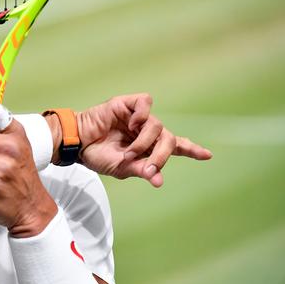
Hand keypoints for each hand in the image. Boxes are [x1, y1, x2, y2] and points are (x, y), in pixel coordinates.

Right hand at [77, 93, 211, 186]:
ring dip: (145, 142)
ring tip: (128, 152)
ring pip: (157, 125)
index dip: (191, 149)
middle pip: (169, 139)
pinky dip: (143, 115)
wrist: (78, 143)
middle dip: (163, 155)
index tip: (207, 155)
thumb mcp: (122, 168)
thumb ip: (141, 171)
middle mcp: (146, 131)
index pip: (175, 146)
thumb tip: (158, 180)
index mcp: (148, 147)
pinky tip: (131, 124)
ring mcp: (137, 117)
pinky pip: (146, 104)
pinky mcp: (127, 104)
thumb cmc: (98, 156)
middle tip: (149, 167)